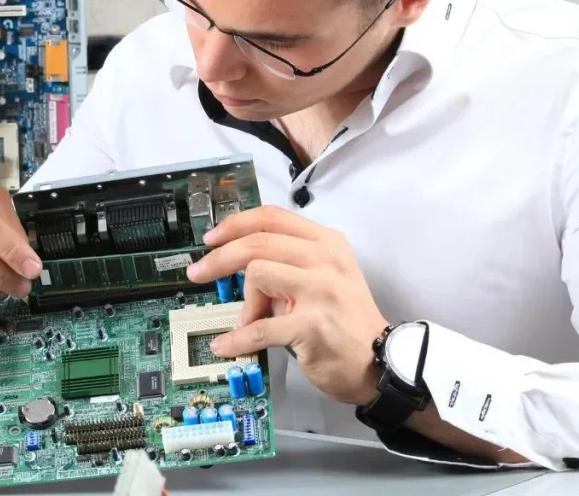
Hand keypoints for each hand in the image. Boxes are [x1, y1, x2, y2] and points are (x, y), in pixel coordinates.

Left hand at [186, 206, 387, 405]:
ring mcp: (321, 290)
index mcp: (326, 242)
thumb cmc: (345, 319)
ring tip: (247, 322)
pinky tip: (226, 345)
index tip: (211, 238)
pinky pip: (260, 327)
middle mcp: (325, 260)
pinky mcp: (312, 325)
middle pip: (257, 242)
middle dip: (219, 257)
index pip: (271, 217)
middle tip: (199, 272)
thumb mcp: (322, 276)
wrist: (379, 361)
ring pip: (257, 274)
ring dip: (243, 302)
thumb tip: (234, 262)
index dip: (234, 224)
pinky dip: (237, 339)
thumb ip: (286, 261)